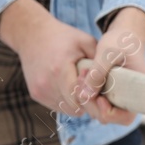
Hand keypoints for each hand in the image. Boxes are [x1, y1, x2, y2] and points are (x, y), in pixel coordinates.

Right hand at [0, 0, 97, 116]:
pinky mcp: (36, 94)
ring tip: (81, 88)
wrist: (32, 34)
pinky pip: (57, 106)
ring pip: (66, 110)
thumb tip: (112, 84)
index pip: (80, 98)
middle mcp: (48, 84)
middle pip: (75, 108)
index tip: (102, 95)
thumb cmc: (63, 37)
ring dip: (77, 103)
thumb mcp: (85, 42)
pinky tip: (68, 87)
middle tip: (95, 93)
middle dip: (87, 103)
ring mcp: (40, 91)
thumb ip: (98, 63)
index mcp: (60, 70)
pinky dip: (65, 100)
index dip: (93, 100)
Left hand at [76, 8, 144, 124]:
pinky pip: (96, 102)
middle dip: (91, 104)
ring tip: (81, 76)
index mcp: (137, 91)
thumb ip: (98, 73)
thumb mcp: (108, 52)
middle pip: (108, 117)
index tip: (99, 97)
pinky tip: (82, 78)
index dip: (109, 113)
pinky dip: (87, 94)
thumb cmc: (121, 41)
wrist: (125, 34)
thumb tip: (86, 95)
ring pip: (99, 111)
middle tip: (82, 82)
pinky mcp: (110, 94)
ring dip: (87, 98)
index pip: (125, 117)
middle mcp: (129, 98)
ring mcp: (119, 97)